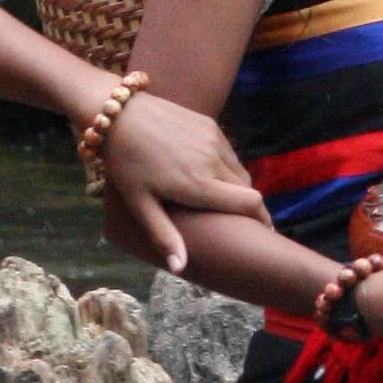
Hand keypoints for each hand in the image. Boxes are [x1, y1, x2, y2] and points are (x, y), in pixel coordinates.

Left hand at [100, 92, 267, 273]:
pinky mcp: (210, 126)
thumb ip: (164, 235)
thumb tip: (181, 268)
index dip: (263, 220)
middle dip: (245, 206)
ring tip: (219, 199)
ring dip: (235, 187)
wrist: (118, 114)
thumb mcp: (140, 203)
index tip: (264, 232)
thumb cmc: (125, 164)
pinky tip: (206, 173)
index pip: (251, 204)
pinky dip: (225, 167)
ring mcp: (214, 140)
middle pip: (247, 190)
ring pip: (239, 171)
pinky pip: (228, 153)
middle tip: (234, 219)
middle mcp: (214, 161)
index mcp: (200, 185)